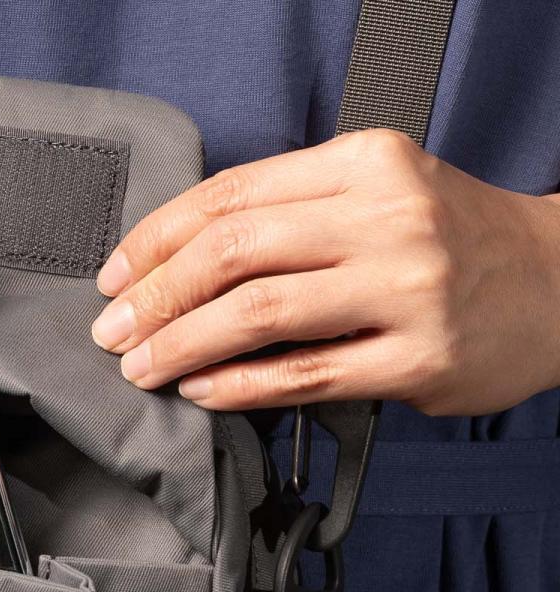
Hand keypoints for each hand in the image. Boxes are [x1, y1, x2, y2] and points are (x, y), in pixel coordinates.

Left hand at [91, 129, 559, 415]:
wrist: (559, 283)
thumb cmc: (450, 241)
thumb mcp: (379, 192)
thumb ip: (292, 211)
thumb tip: (178, 259)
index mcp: (365, 163)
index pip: (230, 195)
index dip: (157, 239)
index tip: (115, 276)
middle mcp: (387, 217)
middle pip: (234, 252)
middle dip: (155, 296)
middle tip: (112, 331)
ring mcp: (405, 290)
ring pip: (260, 314)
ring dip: (182, 345)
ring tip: (141, 366)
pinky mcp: (417, 360)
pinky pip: (303, 376)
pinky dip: (238, 387)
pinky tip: (200, 392)